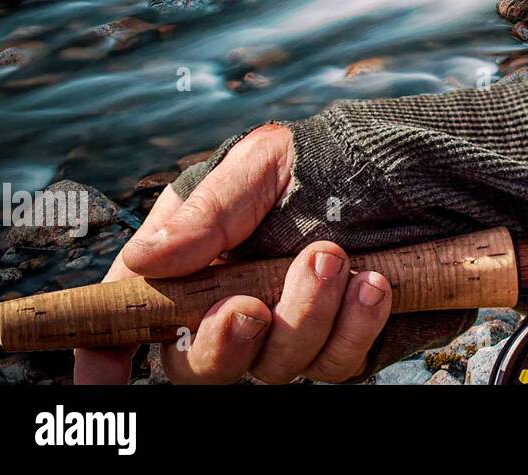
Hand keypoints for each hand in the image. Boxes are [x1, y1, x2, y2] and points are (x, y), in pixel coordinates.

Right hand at [74, 124, 392, 384]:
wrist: (424, 163)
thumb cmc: (334, 157)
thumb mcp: (264, 162)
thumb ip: (210, 210)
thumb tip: (145, 260)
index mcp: (199, 259)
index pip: (139, 314)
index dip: (109, 349)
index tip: (102, 372)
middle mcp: (239, 304)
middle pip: (199, 365)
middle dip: (220, 344)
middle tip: (247, 306)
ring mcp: (295, 330)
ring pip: (275, 367)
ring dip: (302, 318)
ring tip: (332, 258)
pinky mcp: (348, 342)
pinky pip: (339, 363)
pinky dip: (354, 327)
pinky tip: (374, 285)